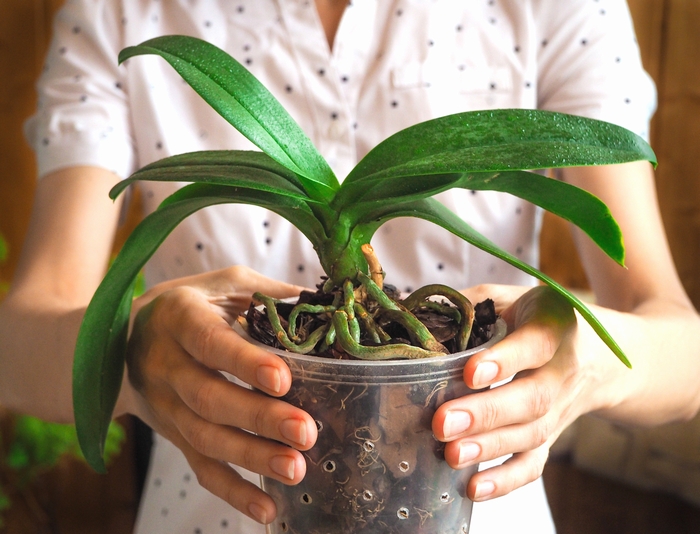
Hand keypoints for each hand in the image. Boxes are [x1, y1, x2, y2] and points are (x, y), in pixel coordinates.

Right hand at [122, 266, 317, 523]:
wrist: (120, 343)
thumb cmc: (189, 306)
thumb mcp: (222, 284)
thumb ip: (268, 293)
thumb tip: (325, 304)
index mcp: (179, 318)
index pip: (209, 342)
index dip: (244, 362)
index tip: (283, 378)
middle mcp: (166, 364)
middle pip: (209, 398)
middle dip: (259, 418)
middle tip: (305, 431)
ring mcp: (166, 406)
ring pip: (205, 439)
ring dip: (252, 458)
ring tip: (296, 469)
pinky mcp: (174, 436)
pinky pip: (200, 468)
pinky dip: (233, 492)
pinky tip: (268, 508)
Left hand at [432, 284, 590, 501]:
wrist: (600, 358)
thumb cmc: (540, 321)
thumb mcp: (513, 298)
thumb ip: (471, 303)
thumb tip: (415, 313)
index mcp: (553, 329)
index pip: (533, 345)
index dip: (504, 360)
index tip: (470, 372)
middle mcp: (562, 374)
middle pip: (530, 399)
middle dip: (485, 414)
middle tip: (442, 423)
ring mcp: (559, 412)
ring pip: (530, 436)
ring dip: (488, 449)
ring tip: (450, 455)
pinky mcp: (551, 439)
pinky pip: (534, 465)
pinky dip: (506, 481)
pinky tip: (473, 488)